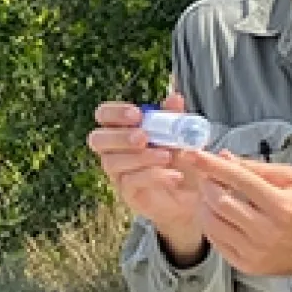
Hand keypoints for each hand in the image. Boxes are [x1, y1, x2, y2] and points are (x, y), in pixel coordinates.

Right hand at [88, 93, 203, 259]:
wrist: (194, 194)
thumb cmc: (181, 159)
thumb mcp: (181, 135)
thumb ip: (174, 117)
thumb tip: (174, 97)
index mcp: (123, 129)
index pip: (104, 115)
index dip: (114, 113)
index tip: (136, 114)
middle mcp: (114, 150)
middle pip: (97, 139)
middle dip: (119, 137)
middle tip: (143, 137)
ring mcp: (118, 173)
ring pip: (113, 162)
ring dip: (140, 157)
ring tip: (167, 156)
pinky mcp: (128, 193)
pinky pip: (131, 182)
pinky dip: (153, 176)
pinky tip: (174, 175)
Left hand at [177, 149, 291, 277]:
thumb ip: (258, 168)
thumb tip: (226, 158)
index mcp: (281, 206)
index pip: (240, 180)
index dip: (214, 166)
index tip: (197, 155)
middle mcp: (266, 231)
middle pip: (220, 202)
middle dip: (206, 183)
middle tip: (206, 175)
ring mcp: (254, 251)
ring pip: (212, 223)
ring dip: (204, 204)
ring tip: (210, 194)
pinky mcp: (245, 264)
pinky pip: (215, 241)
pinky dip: (209, 224)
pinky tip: (215, 214)